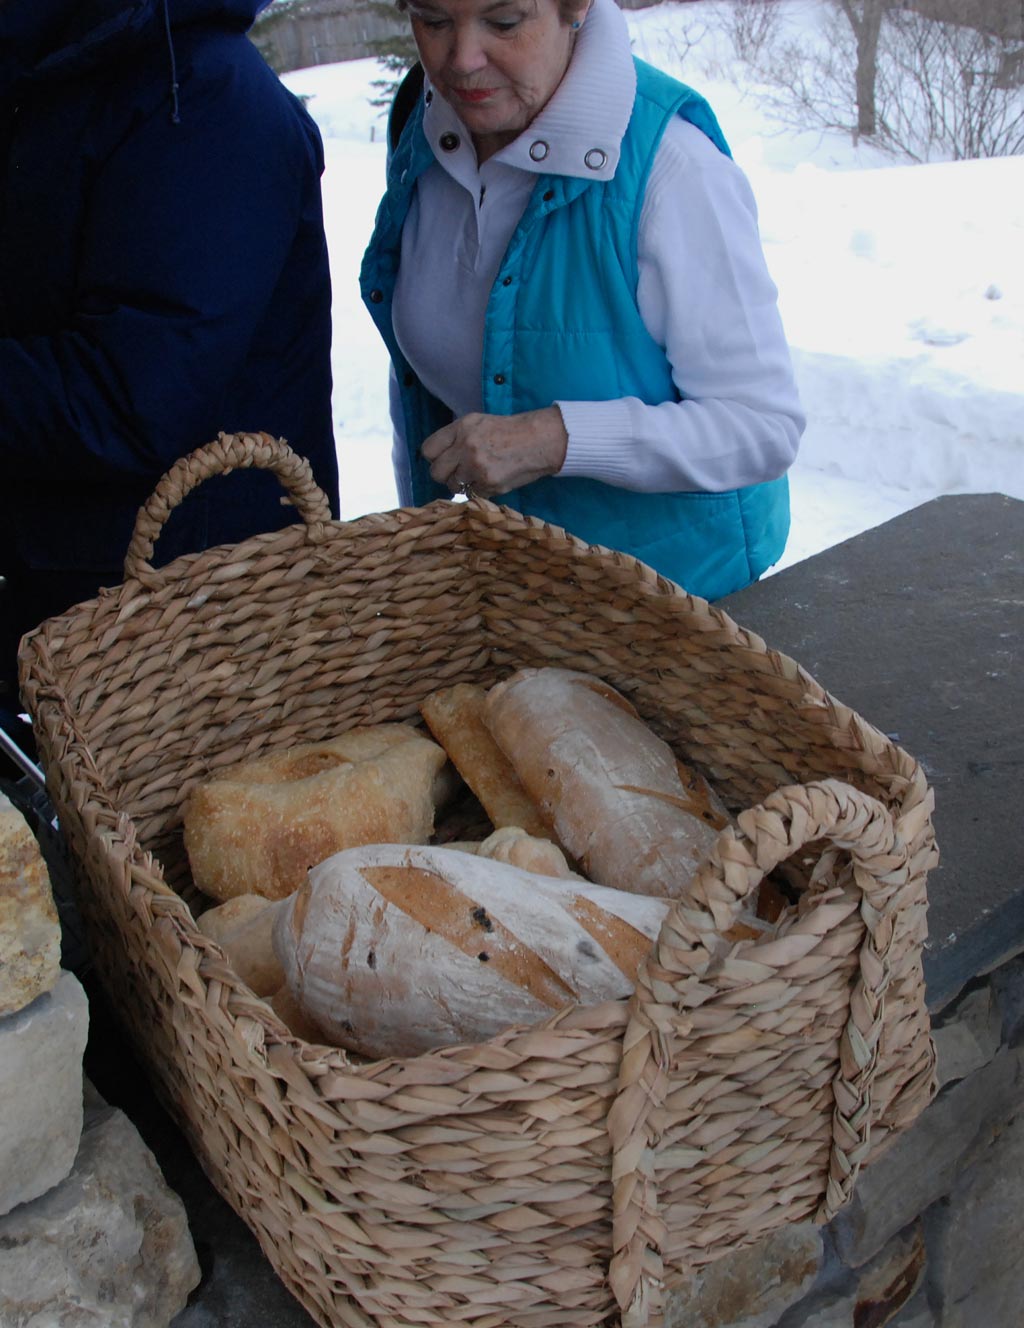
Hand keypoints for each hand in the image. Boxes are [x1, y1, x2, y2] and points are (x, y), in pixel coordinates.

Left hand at [421, 407, 567, 498]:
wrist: (538, 440)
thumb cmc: (509, 431)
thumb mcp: (478, 423)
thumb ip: (456, 437)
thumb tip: (438, 457)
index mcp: (461, 428)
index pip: (428, 449)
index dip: (434, 458)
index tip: (442, 460)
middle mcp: (465, 446)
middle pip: (436, 471)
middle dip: (445, 474)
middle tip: (458, 472)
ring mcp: (476, 466)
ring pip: (452, 486)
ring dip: (461, 484)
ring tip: (476, 476)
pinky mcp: (488, 483)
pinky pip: (471, 494)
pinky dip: (478, 490)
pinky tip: (490, 479)